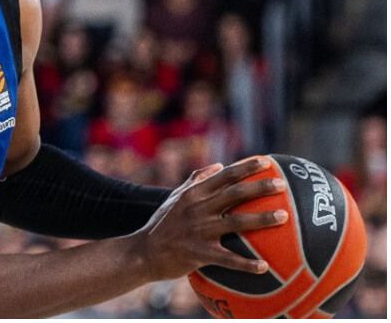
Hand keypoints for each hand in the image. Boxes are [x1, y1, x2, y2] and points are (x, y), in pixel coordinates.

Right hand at [133, 157, 287, 280]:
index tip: (267, 161)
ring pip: (236, 222)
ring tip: (284, 217)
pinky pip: (227, 259)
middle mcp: (198, 209)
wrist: (144, 252)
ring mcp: (199, 231)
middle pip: (234, 194)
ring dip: (261, 219)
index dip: (246, 168)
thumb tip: (219, 165)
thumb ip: (196, 180)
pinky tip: (265, 267)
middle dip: (259, 187)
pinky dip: (246, 264)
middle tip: (282, 184)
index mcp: (194, 194)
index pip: (224, 176)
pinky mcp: (199, 254)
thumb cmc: (163, 224)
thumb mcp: (176, 197)